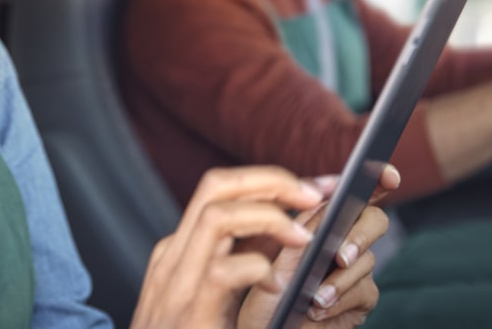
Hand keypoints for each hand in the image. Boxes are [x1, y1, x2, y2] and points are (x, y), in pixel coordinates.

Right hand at [129, 166, 327, 328]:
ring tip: (304, 236)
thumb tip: (292, 227)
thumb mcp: (218, 296)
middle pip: (217, 185)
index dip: (272, 179)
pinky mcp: (189, 313)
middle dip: (273, 180)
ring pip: (217, 214)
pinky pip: (223, 271)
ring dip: (270, 216)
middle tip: (317, 195)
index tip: (316, 187)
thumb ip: (245, 260)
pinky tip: (279, 284)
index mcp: (180, 250)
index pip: (221, 190)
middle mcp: (174, 256)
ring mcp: (176, 282)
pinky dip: (258, 268)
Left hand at [237, 165, 399, 327]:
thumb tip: (330, 190)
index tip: (389, 177)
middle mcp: (346, 240)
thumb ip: (307, 222)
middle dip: (360, 237)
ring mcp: (356, 269)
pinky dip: (340, 300)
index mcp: (326, 220)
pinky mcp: (362, 298)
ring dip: (340, 279)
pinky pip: (363, 291)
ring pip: (367, 260)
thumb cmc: (266, 291)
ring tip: (315, 297)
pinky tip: (318, 310)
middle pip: (374, 220)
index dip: (379, 179)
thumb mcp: (281, 251)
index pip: (358, 192)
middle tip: (340, 256)